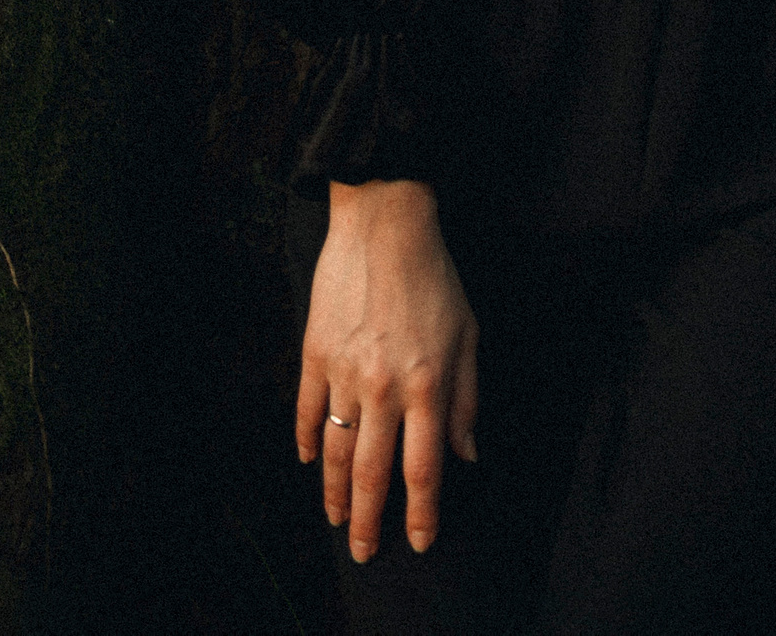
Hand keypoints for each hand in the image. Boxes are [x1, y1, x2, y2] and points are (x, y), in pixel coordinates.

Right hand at [297, 179, 480, 561]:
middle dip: (370, 521)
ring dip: (336, 493)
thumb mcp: (469, 335)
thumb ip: (467, 399)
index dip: (422, 512)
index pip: (423, 468)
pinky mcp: (314, 352)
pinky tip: (311, 462)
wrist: (384, 222)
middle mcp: (383, 388)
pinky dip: (307, 441)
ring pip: (336, 451)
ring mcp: (344, 372)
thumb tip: (467, 454)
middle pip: (374, 474)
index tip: (421, 542)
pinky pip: (306, 410)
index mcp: (427, 385)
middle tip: (365, 553)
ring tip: (337, 519)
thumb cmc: (435, 276)